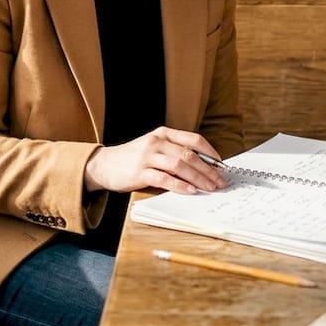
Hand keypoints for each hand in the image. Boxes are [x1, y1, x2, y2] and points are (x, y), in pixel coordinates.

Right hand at [84, 126, 228, 194]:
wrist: (104, 164)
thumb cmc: (133, 158)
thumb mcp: (154, 147)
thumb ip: (174, 152)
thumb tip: (203, 167)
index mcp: (163, 133)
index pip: (194, 140)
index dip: (211, 153)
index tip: (221, 166)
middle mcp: (157, 141)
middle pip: (189, 154)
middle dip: (208, 170)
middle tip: (220, 182)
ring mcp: (148, 156)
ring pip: (180, 165)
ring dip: (198, 178)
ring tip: (209, 188)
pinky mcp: (140, 172)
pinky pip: (164, 178)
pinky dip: (180, 185)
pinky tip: (190, 191)